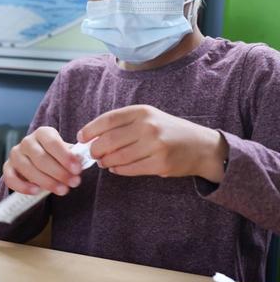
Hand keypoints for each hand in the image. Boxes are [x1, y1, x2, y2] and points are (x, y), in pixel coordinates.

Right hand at [3, 126, 84, 195]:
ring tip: (62, 190)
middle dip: (59, 172)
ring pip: (28, 169)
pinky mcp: (7, 168)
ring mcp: (15, 154)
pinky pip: (11, 178)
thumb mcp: (65, 153)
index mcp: (43, 133)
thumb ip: (73, 156)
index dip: (65, 156)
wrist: (39, 162)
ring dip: (46, 182)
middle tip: (74, 183)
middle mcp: (27, 141)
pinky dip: (23, 186)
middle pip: (41, 157)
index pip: (52, 142)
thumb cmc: (56, 157)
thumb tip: (82, 160)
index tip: (77, 169)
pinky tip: (36, 192)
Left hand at [78, 105, 226, 181]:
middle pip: (109, 140)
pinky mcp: (160, 164)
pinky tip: (115, 168)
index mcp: (142, 112)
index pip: (108, 119)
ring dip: (105, 161)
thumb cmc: (168, 131)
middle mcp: (148, 126)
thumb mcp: (148, 118)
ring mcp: (155, 146)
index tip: (81, 137)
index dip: (90, 130)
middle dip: (95, 150)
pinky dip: (118, 170)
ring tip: (103, 162)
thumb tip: (91, 137)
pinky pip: (130, 169)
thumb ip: (123, 124)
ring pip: (117, 157)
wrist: (201, 146)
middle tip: (93, 154)